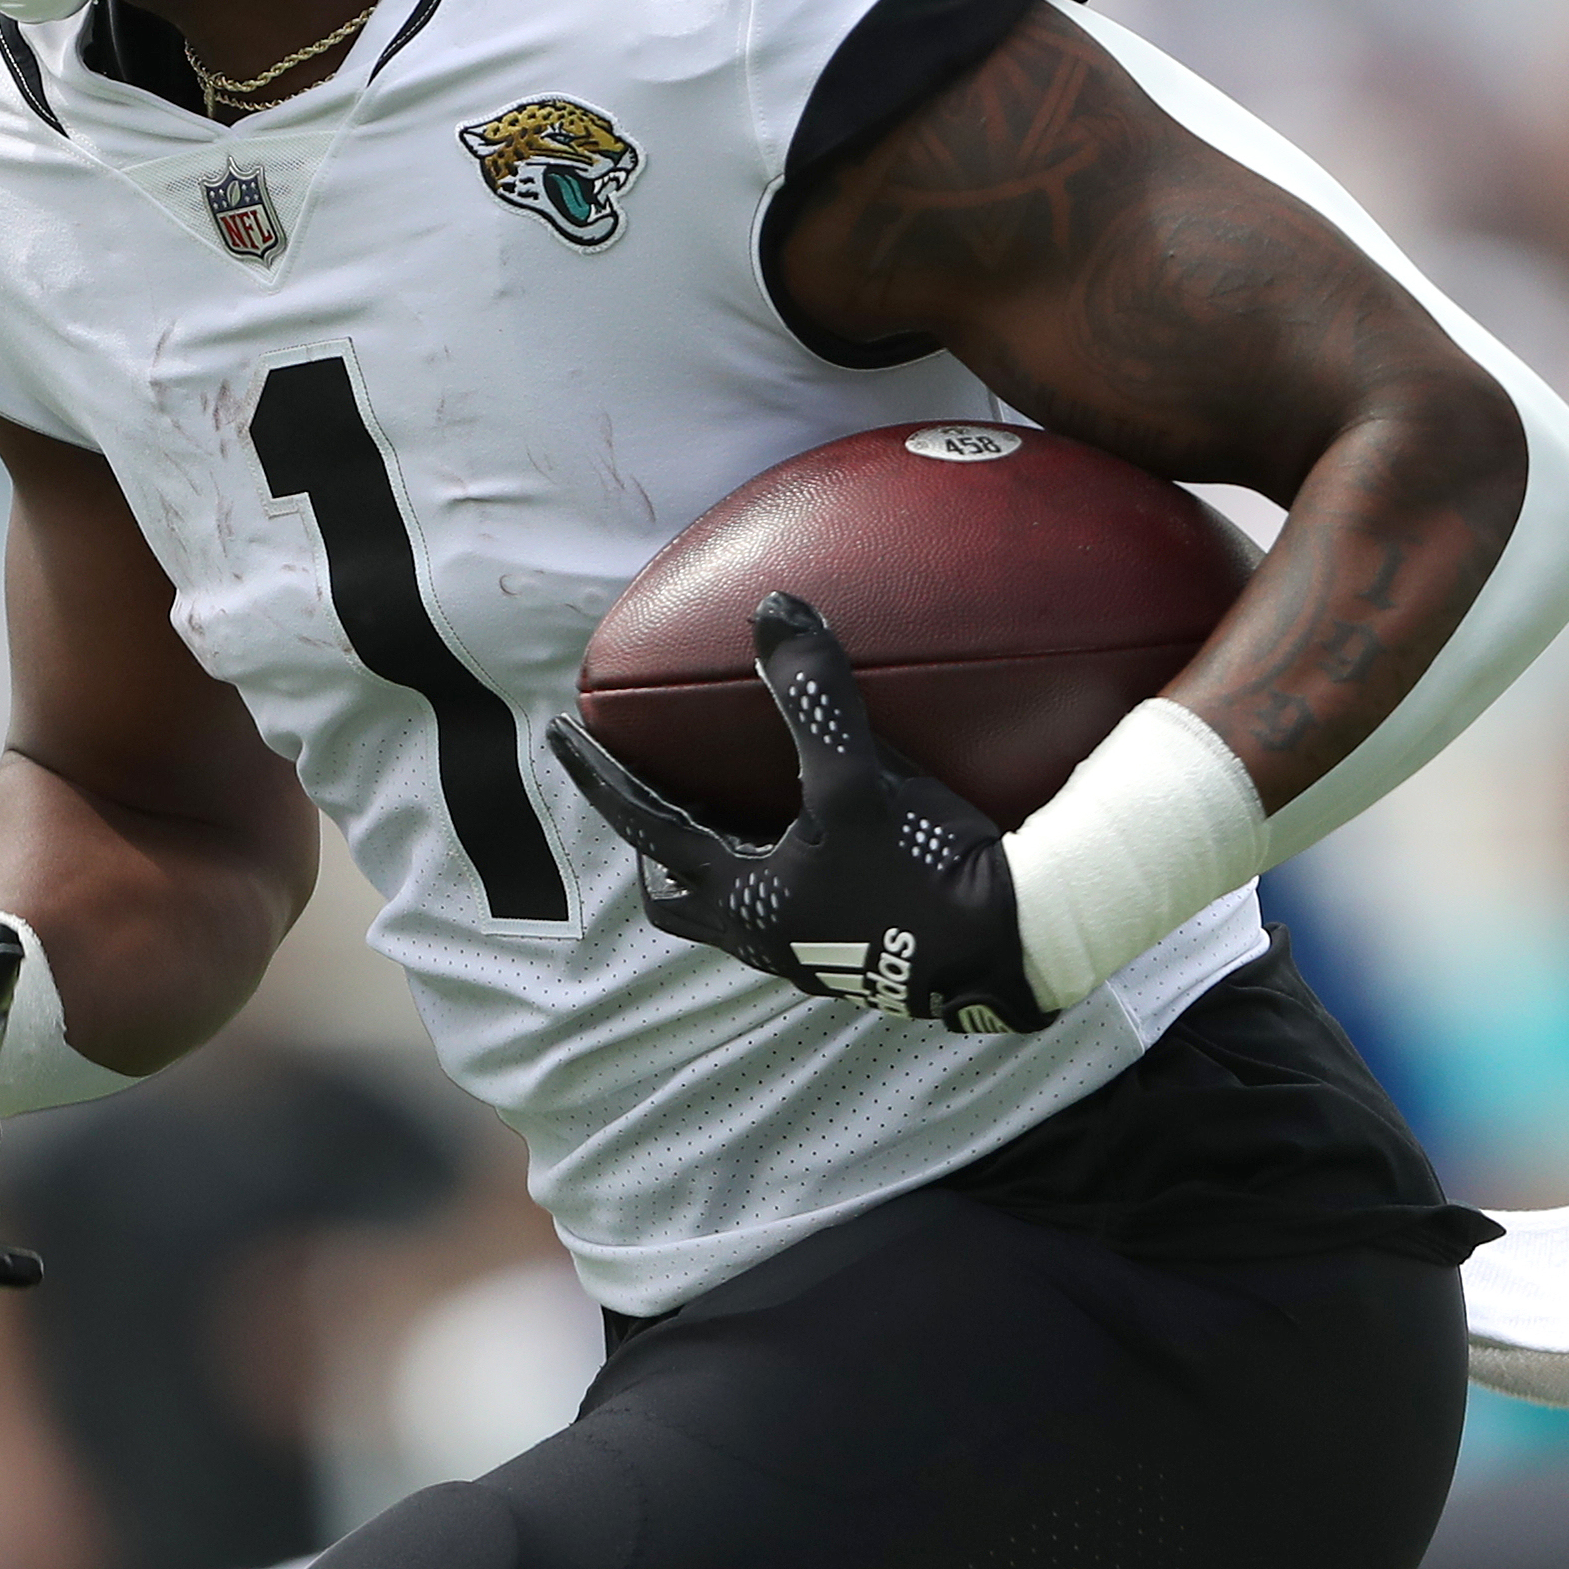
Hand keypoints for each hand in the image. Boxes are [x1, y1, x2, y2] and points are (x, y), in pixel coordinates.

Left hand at [550, 591, 1053, 1033]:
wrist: (1013, 948)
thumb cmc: (927, 870)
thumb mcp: (862, 779)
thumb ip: (813, 696)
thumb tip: (774, 610)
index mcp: (744, 895)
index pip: (643, 824)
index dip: (596, 774)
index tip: (555, 735)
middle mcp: (763, 935)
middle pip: (674, 895)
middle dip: (656, 844)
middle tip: (656, 791)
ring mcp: (809, 955)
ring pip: (732, 912)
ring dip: (719, 862)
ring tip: (734, 808)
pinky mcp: (855, 959)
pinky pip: (790, 913)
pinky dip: (780, 872)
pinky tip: (820, 842)